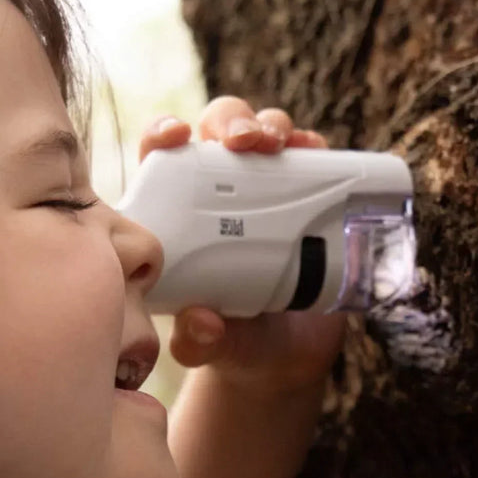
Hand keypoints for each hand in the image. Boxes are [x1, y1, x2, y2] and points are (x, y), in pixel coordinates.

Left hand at [137, 96, 346, 395]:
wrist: (284, 357)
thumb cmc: (231, 340)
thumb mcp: (210, 344)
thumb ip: (198, 340)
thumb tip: (201, 323)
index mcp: (179, 212)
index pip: (161, 156)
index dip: (164, 133)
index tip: (176, 136)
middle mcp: (221, 189)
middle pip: (217, 130)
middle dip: (230, 121)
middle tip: (243, 141)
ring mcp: (268, 189)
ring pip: (266, 133)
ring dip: (271, 125)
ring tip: (278, 145)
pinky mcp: (310, 197)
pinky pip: (313, 159)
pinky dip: (313, 147)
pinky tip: (316, 151)